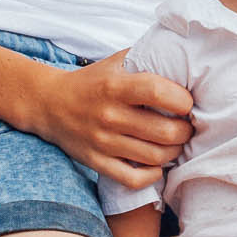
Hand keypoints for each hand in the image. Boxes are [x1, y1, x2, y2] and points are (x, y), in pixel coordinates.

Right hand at [37, 53, 193, 187]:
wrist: (49, 103)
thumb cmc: (93, 81)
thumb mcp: (116, 62)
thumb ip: (147, 57)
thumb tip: (185, 57)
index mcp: (115, 86)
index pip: (158, 93)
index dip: (182, 100)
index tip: (186, 103)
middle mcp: (109, 115)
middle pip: (163, 131)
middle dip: (185, 131)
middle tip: (187, 126)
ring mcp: (102, 142)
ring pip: (154, 157)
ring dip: (174, 151)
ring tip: (176, 142)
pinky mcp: (96, 162)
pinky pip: (133, 179)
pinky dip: (152, 175)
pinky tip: (157, 164)